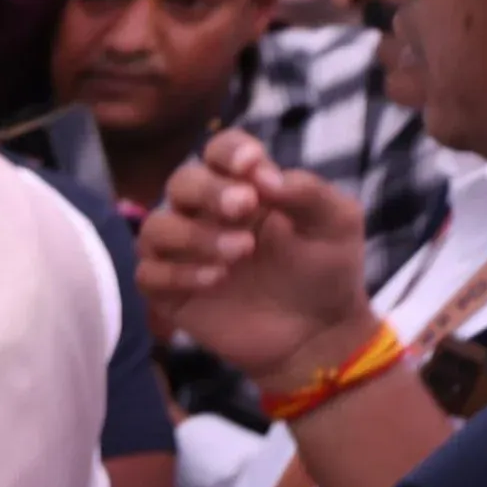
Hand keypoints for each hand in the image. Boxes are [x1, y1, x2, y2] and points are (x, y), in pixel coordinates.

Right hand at [135, 131, 379, 385]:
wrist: (319, 334)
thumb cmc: (327, 271)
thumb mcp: (337, 223)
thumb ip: (308, 192)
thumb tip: (264, 177)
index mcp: (245, 187)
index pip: (219, 151)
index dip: (229, 151)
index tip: (253, 165)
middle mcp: (207, 214)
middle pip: (182, 182)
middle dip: (210, 191)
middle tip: (245, 208)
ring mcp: (185, 253)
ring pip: (156, 227)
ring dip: (194, 235)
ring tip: (240, 253)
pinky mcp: (170, 293)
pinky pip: (149, 274)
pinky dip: (178, 273)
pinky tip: (215, 281)